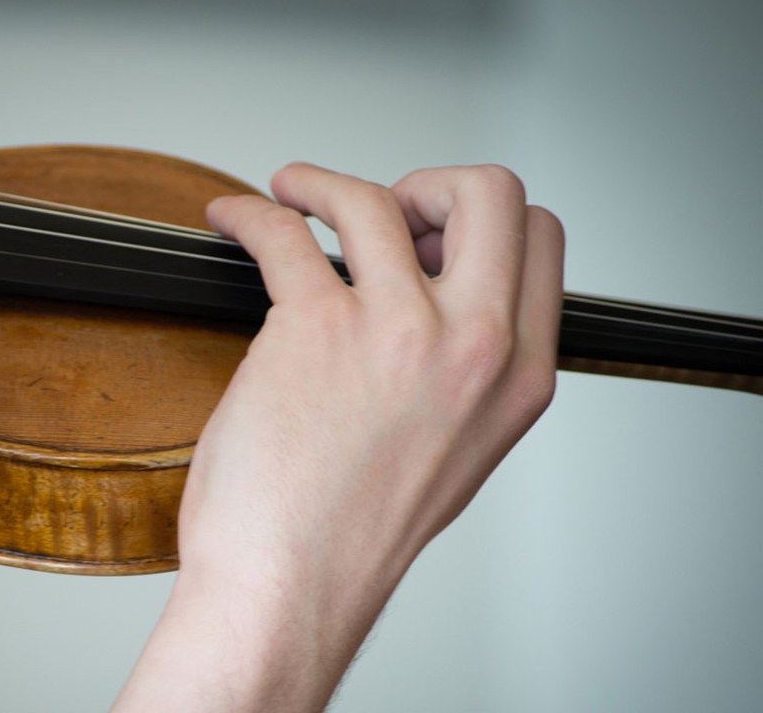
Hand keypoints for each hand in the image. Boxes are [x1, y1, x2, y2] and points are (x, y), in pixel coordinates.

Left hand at [115, 163, 563, 710]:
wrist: (289, 589)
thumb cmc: (349, 536)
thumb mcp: (455, 452)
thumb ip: (464, 372)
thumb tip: (429, 297)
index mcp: (517, 378)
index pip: (538, 239)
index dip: (475, 221)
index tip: (425, 235)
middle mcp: (472, 347)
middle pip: (487, 193)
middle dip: (429, 182)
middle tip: (378, 208)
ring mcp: (397, 332)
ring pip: (373, 197)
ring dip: (320, 183)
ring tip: (288, 195)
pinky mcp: (314, 329)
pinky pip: (281, 229)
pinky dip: (249, 213)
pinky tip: (233, 223)